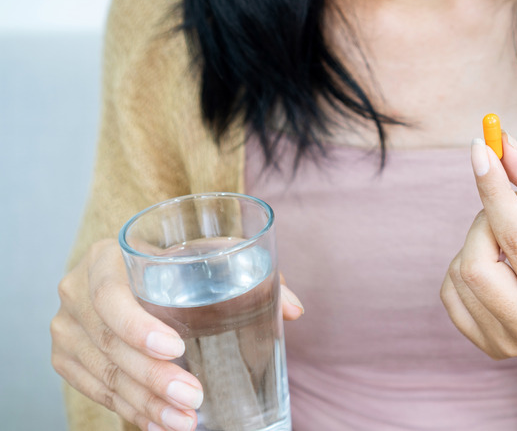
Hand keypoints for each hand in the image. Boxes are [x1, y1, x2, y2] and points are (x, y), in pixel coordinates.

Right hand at [51, 239, 303, 430]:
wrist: (131, 271)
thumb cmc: (177, 263)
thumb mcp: (208, 257)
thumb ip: (252, 274)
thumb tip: (295, 310)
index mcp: (106, 257)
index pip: (110, 294)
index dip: (137, 325)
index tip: (175, 348)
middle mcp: (76, 291)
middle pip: (108, 342)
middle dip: (153, 377)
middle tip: (194, 397)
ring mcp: (67, 327)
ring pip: (103, 374)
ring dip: (145, 403)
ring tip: (185, 421)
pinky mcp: (68, 357)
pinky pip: (95, 391)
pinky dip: (130, 409)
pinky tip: (159, 423)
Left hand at [440, 133, 516, 386]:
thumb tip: (501, 146)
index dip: (494, 190)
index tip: (481, 149)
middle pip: (476, 265)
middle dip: (484, 221)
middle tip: (508, 206)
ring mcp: (511, 344)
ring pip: (461, 274)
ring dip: (478, 242)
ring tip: (514, 244)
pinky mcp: (489, 345)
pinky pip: (450, 292)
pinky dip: (466, 265)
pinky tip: (500, 265)